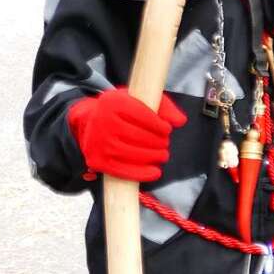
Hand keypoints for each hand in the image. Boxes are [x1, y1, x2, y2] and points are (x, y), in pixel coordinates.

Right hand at [68, 88, 185, 181]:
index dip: (160, 125)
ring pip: (132, 154)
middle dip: (158, 142)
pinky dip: (141, 173)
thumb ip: (164, 107)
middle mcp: (102, 121)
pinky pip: (121, 171)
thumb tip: (180, 121)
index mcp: (113, 102)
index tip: (167, 129)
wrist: (93, 122)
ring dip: (153, 157)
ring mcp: (97, 143)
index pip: (143, 116)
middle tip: (165, 144)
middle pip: (139, 137)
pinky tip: (154, 172)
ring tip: (162, 155)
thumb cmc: (124, 111)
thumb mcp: (142, 100)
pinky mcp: (96, 160)